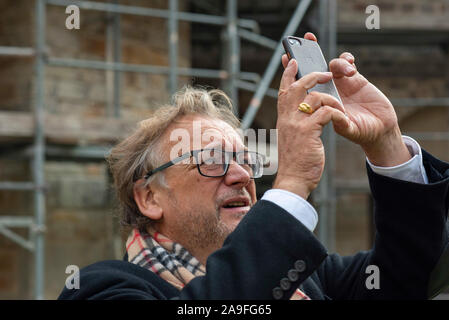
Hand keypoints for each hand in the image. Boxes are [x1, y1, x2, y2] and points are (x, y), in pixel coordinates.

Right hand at [274, 53, 348, 198]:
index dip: (288, 73)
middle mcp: (287, 118)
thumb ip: (295, 123)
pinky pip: (326, 112)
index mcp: (283, 118)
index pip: (283, 90)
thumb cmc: (295, 161)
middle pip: (297, 86)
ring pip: (314, 97)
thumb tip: (303, 112)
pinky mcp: (308, 132)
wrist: (293, 180)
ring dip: (331, 98)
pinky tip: (342, 120)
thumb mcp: (292, 138)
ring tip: (339, 106)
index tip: (293, 60)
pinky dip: (337, 113)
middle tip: (327, 73)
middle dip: (312, 75)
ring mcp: (296, 124)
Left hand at [281, 33, 411, 166]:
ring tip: (348, 72)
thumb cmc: (361, 132)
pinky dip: (347, 60)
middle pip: (315, 68)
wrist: (380, 130)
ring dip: (338, 63)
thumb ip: (342, 123)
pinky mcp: (355, 79)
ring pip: (333, 64)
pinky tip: (352, 67)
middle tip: (308, 39)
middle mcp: (327, 91)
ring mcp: (341, 84)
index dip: (294, 71)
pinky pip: (347, 63)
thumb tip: (336, 117)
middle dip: (309, 53)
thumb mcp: (349, 129)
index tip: (286, 57)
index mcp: (320, 102)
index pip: (303, 84)